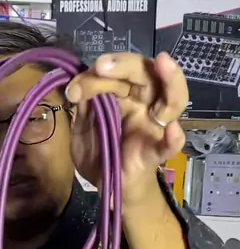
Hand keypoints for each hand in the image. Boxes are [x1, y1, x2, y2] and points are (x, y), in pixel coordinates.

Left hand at [66, 52, 187, 207]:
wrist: (108, 186)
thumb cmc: (101, 151)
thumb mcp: (83, 127)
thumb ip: (83, 108)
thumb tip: (78, 86)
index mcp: (126, 95)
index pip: (119, 72)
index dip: (98, 73)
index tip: (74, 87)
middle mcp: (145, 105)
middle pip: (147, 75)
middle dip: (125, 65)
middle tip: (101, 66)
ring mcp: (154, 128)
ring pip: (173, 99)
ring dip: (171, 79)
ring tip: (164, 63)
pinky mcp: (156, 152)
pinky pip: (171, 145)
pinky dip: (174, 138)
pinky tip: (172, 130)